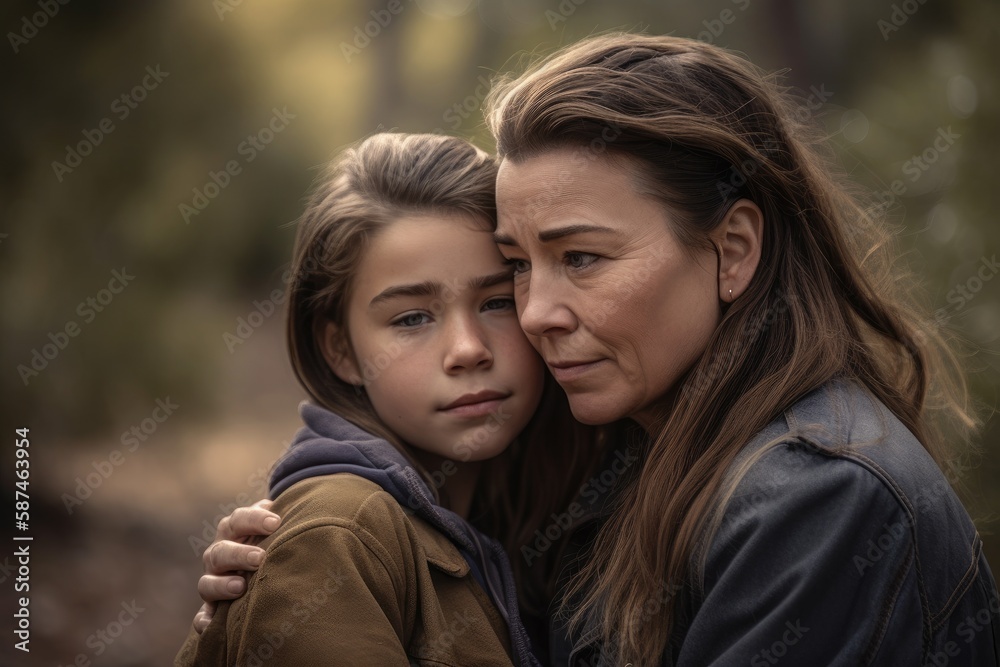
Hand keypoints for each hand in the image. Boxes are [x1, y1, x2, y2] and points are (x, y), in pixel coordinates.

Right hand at [191, 498, 280, 633]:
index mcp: (233, 530)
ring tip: (240, 587)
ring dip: (221, 585)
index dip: (254, 519)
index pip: (238, 520)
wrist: (261, 561)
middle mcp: (219, 553)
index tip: (276, 523)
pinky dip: (204, 620)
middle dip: (239, 554)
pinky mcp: (212, 606)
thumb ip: (283, 516)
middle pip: (221, 551)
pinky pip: (203, 615)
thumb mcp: (275, 526)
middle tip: (260, 558)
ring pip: (207, 582)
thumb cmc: (273, 539)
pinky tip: (209, 625)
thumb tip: (297, 508)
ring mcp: (214, 580)